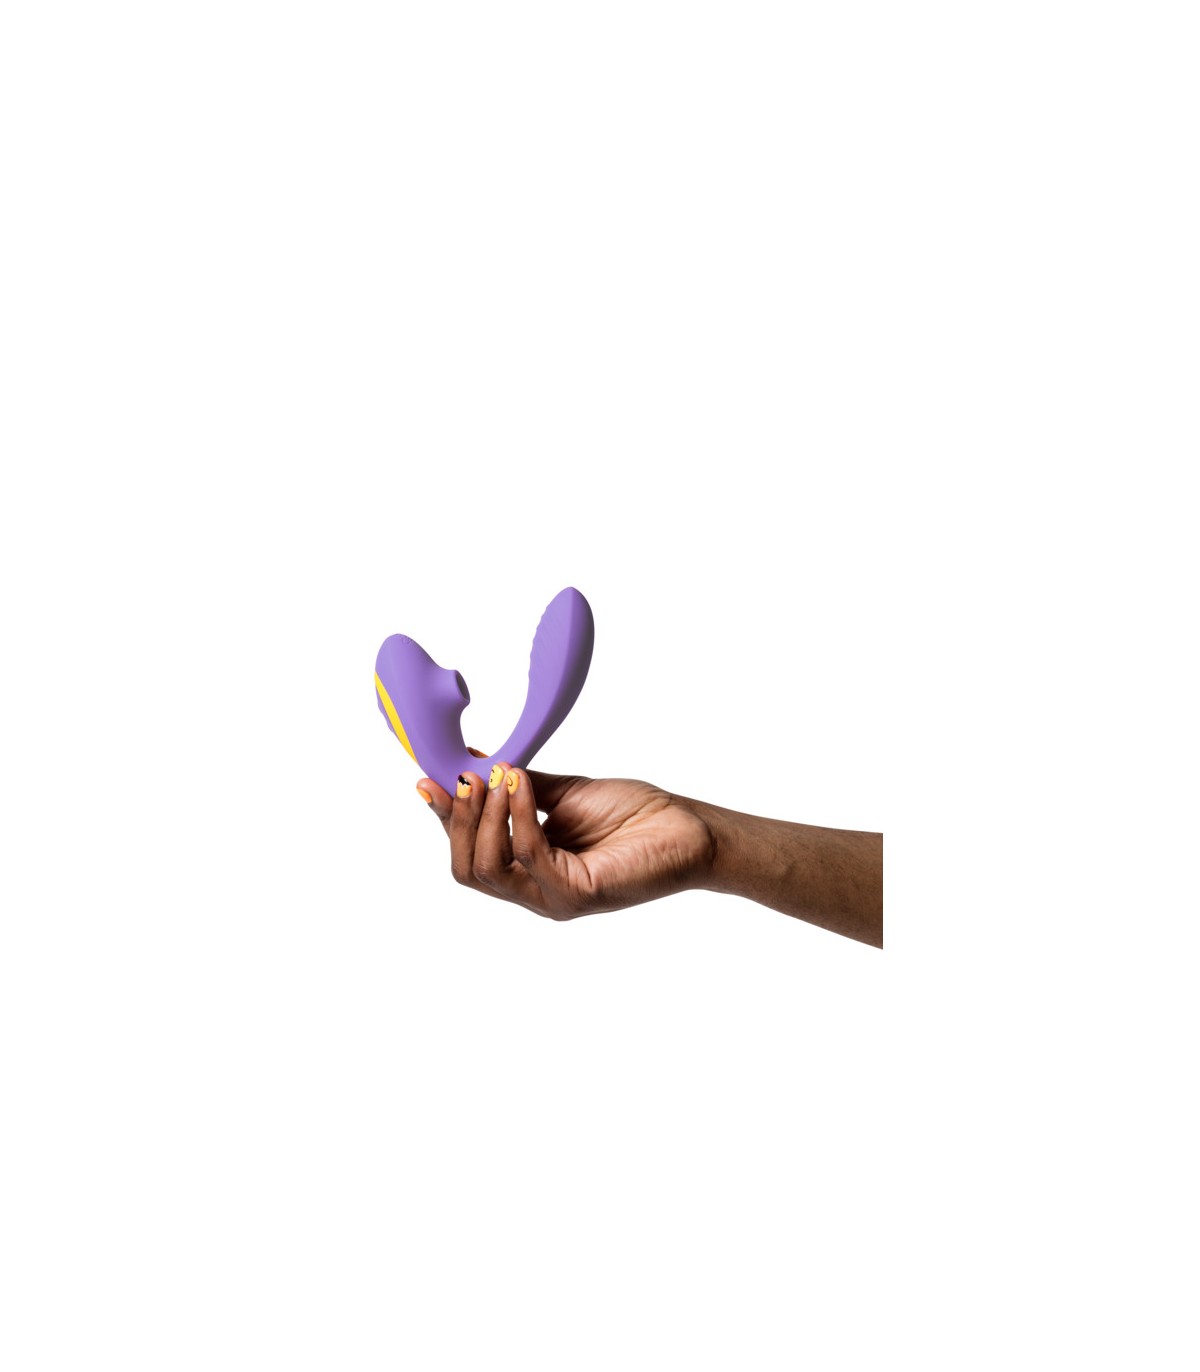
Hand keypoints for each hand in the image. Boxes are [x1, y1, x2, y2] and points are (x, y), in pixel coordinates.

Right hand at [416, 752, 715, 919]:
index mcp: (527, 871)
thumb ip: (516, 787)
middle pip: (466, 868)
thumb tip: (472, 761)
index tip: (426, 780)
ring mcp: (553, 899)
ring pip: (487, 869)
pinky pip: (528, 857)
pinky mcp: (576, 896)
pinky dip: (519, 817)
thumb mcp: (562, 792)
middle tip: (468, 776)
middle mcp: (534, 892)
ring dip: (485, 816)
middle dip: (458, 819)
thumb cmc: (633, 814)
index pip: (467, 853)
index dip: (443, 819)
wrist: (687, 827)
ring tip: (500, 777)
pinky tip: (523, 786)